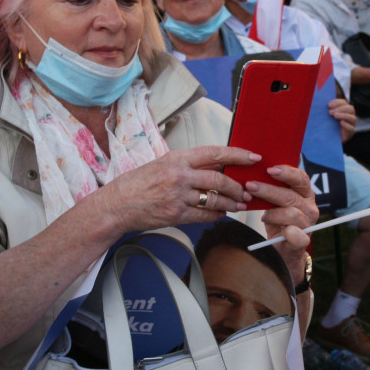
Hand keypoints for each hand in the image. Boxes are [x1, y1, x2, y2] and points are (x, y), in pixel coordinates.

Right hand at [96, 146, 256, 232]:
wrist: (117, 205)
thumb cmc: (138, 183)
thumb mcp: (163, 164)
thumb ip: (188, 165)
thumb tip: (217, 166)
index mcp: (177, 158)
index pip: (214, 153)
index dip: (237, 154)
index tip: (253, 157)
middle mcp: (179, 175)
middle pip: (219, 179)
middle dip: (237, 187)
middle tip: (246, 191)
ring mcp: (177, 196)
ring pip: (214, 200)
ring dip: (230, 204)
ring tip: (238, 205)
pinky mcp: (175, 215)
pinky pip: (204, 216)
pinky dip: (216, 215)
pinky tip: (221, 214)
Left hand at [245, 165, 318, 285]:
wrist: (282, 248)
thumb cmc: (277, 221)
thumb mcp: (273, 203)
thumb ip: (270, 190)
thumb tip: (251, 175)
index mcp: (304, 193)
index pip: (300, 178)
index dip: (286, 172)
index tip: (269, 169)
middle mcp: (309, 207)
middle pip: (291, 195)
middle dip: (269, 190)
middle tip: (250, 186)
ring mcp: (308, 224)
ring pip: (291, 214)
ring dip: (273, 213)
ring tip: (262, 216)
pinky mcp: (304, 241)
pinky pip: (298, 235)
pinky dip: (289, 233)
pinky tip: (282, 231)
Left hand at [327, 97, 355, 142]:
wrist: (329, 139)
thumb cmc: (328, 125)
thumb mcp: (327, 117)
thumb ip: (328, 110)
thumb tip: (324, 104)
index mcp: (344, 110)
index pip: (344, 103)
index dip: (337, 102)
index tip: (328, 105)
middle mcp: (349, 116)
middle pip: (350, 109)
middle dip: (340, 109)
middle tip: (330, 112)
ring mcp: (351, 124)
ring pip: (352, 118)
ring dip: (343, 115)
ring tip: (335, 116)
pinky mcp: (350, 133)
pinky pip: (351, 128)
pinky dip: (347, 125)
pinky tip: (341, 123)